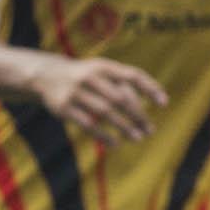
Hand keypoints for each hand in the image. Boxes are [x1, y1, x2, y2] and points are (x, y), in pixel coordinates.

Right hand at [35, 55, 168, 144]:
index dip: (149, 88)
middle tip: (150, 130)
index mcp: (103, 66)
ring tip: (137, 138)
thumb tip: (151, 104)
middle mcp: (89, 77)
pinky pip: (87, 124)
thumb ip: (123, 83)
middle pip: (119, 98)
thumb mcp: (101, 72)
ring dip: (123, 126)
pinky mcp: (63, 108)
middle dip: (137, 115)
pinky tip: (115, 143)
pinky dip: (103, 135)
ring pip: (104, 112)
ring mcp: (75, 92)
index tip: (164, 103)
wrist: (45, 76)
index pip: (131, 75)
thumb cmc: (84, 76)